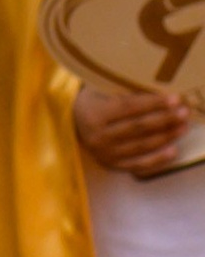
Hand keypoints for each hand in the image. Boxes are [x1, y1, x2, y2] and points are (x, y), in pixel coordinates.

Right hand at [72, 81, 197, 178]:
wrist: (71, 121)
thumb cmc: (93, 101)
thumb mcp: (102, 91)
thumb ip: (125, 93)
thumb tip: (161, 96)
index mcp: (94, 114)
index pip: (129, 108)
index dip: (154, 103)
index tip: (175, 99)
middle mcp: (98, 136)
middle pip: (138, 127)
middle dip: (164, 119)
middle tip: (184, 113)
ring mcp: (104, 153)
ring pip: (141, 146)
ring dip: (166, 137)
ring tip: (183, 127)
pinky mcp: (111, 165)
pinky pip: (138, 165)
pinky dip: (158, 159)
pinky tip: (173, 151)